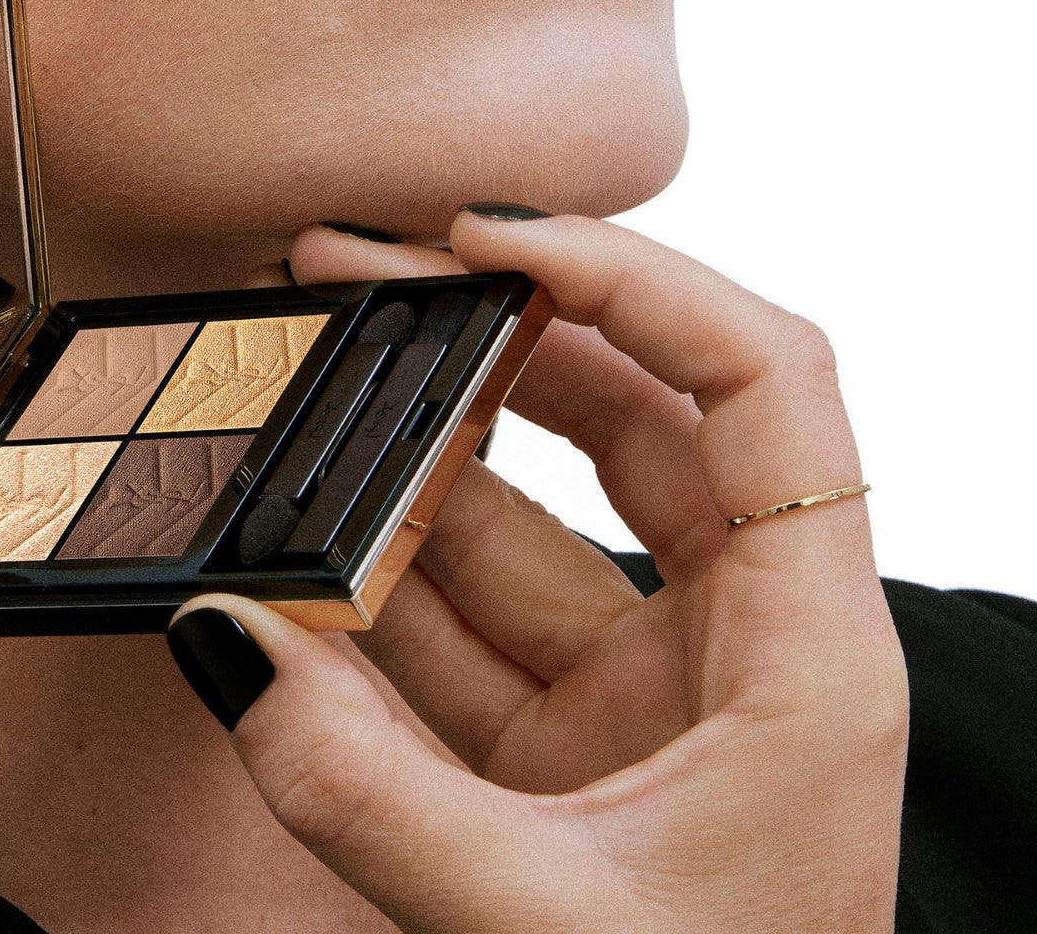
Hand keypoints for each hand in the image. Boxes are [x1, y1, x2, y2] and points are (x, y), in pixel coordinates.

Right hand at [168, 210, 907, 932]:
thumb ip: (372, 796)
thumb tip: (226, 635)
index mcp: (810, 657)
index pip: (765, 385)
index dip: (641, 278)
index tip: (494, 240)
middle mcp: (738, 647)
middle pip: (629, 415)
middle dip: (485, 333)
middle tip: (354, 269)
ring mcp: (645, 699)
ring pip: (522, 524)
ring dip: (404, 464)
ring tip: (295, 388)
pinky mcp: (568, 755)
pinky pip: (459, 635)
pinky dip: (371, 591)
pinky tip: (288, 555)